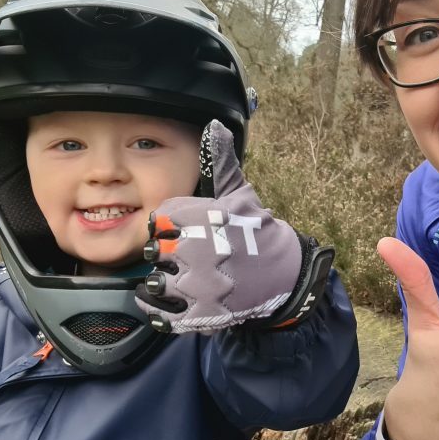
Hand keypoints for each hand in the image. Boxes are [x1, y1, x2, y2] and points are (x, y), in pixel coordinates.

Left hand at [135, 120, 330, 333]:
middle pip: (156, 250)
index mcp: (204, 218)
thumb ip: (221, 161)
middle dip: (164, 252)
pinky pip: (161, 313)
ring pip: (156, 281)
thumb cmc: (257, 232)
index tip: (178, 229)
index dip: (167, 224)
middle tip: (178, 255)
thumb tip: (215, 125)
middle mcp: (198, 251)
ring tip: (170, 278)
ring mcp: (199, 285)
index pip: (161, 218)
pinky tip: (157, 301)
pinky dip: (154, 308)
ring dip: (159, 280)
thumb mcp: (240, 193)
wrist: (284, 274)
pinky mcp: (200, 313)